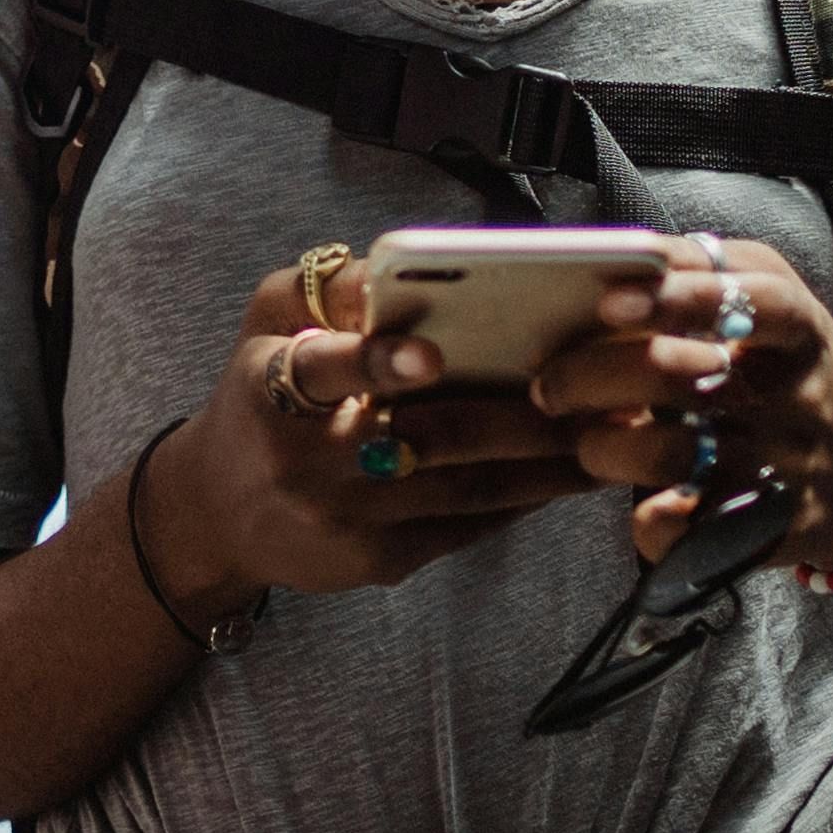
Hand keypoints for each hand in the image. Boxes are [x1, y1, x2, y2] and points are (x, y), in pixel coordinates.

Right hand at [142, 258, 589, 617]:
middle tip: (598, 385)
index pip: (322, 371)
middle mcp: (310, 461)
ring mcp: (350, 519)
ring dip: (549, 460)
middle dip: (522, 412)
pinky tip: (572, 470)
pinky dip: (527, 497)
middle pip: (428, 436)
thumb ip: (325, 288)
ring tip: (613, 428)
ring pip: (468, 487)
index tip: (430, 353)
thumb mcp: (266, 323)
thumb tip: (395, 271)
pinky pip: (470, 526)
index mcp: (274, 390)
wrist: (219, 512)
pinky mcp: (382, 562)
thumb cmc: (257, 398)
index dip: (375, 361)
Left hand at [528, 234, 832, 575]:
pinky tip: (643, 508)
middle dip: (594, 376)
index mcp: (792, 325)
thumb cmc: (791, 370)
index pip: (743, 296)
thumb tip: (607, 263)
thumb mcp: (773, 303)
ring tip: (588, 441)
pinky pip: (688, 528)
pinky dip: (651, 522)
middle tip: (549, 385)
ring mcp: (781, 462)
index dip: (673, 297)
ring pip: (672, 453)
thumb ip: (703, 275)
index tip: (607, 300)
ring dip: (607, 447)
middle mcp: (791, 392)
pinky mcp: (769, 527)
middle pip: (680, 375)